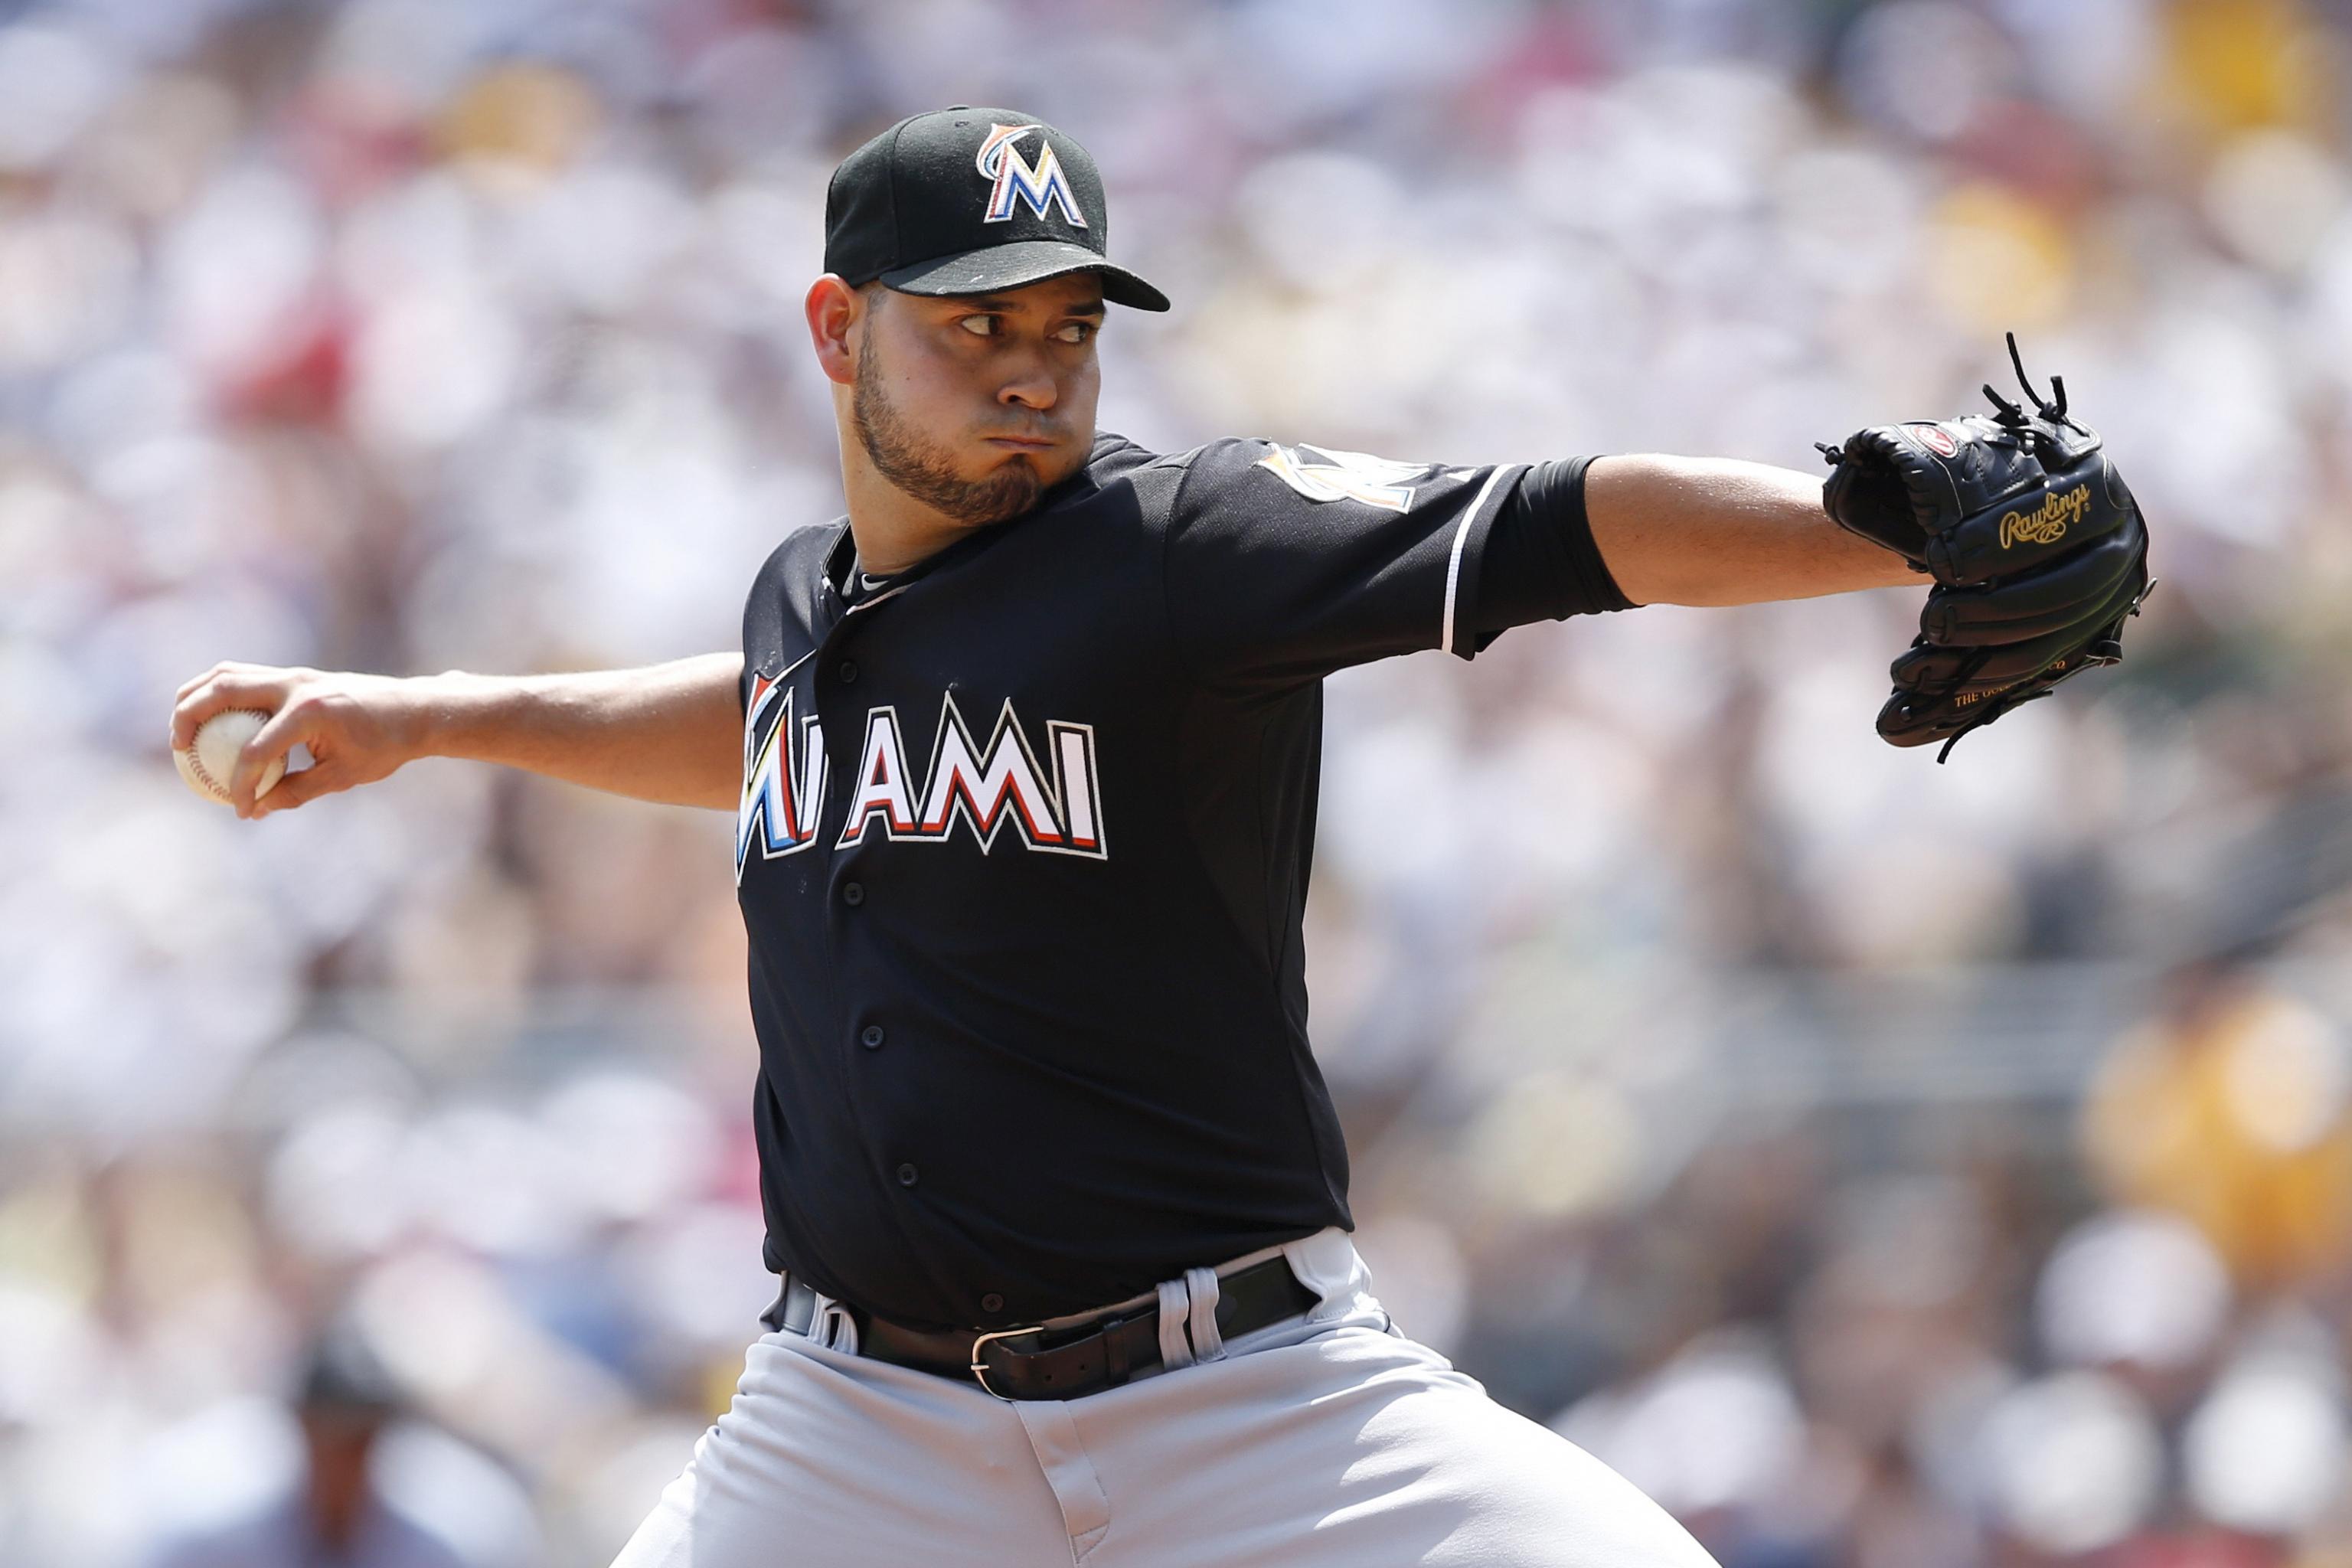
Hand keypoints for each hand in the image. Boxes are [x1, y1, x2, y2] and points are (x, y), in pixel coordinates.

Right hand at [170, 663, 428, 817]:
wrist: (413, 710)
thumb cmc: (384, 746)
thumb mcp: (343, 777)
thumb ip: (296, 792)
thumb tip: (256, 809)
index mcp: (309, 712)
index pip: (255, 750)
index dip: (240, 785)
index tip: (239, 809)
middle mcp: (295, 685)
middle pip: (223, 691)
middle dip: (189, 718)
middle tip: (179, 751)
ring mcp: (292, 674)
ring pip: (226, 675)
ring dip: (195, 697)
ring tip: (182, 730)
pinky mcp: (292, 674)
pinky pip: (243, 676)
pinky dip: (217, 692)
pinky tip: (208, 719)